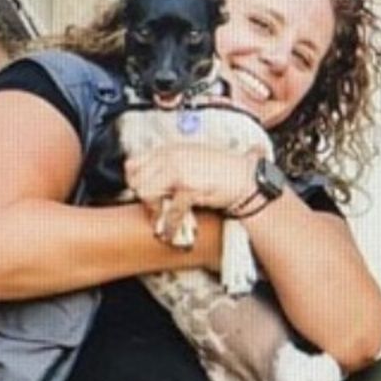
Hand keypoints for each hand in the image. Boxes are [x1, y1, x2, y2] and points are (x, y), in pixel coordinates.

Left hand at [124, 143, 256, 215]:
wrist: (247, 179)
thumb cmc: (225, 171)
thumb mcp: (192, 159)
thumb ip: (172, 165)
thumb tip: (153, 180)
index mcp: (170, 149)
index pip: (133, 163)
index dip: (134, 182)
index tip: (141, 195)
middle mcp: (171, 156)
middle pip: (136, 179)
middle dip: (141, 198)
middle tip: (153, 210)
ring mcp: (178, 170)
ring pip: (146, 192)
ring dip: (153, 210)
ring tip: (161, 220)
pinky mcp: (189, 187)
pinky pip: (169, 210)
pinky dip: (169, 225)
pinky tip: (171, 232)